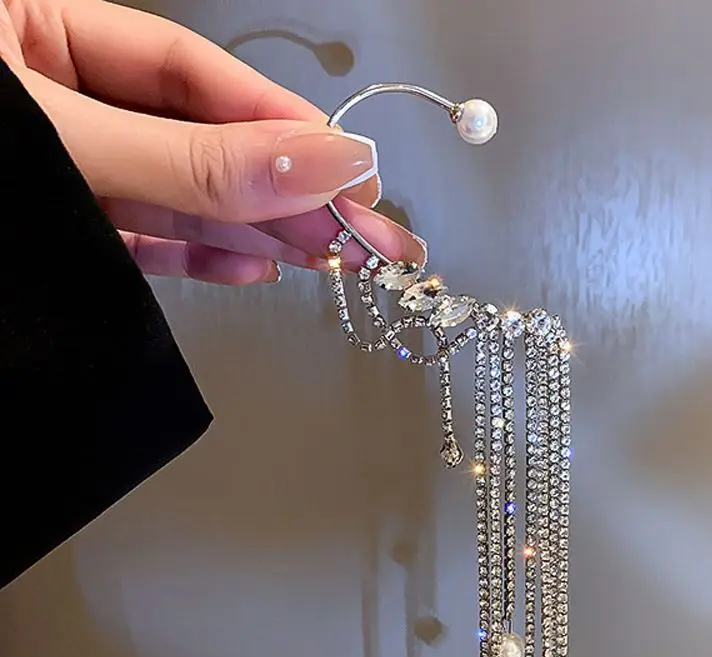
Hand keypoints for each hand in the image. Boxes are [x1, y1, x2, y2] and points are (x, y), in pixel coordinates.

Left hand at [0, 0, 425, 283]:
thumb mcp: (60, 145)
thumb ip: (189, 160)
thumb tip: (320, 163)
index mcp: (26, 23)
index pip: (187, 70)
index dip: (277, 121)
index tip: (349, 169)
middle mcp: (44, 91)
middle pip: (194, 136)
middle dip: (284, 186)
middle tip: (366, 233)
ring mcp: (52, 167)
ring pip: (173, 193)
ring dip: (254, 229)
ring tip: (327, 259)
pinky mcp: (50, 227)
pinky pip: (136, 236)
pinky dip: (195, 256)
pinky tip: (254, 267)